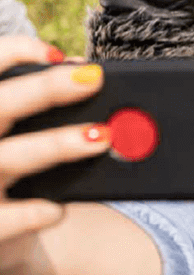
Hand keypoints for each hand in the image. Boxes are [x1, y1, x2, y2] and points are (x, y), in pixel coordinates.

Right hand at [0, 37, 109, 264]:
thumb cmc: (12, 170)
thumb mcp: (17, 133)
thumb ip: (39, 105)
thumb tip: (84, 71)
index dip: (14, 53)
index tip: (56, 53)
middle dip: (44, 89)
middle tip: (93, 78)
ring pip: (5, 159)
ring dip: (53, 145)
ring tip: (102, 136)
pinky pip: (1, 221)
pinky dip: (29, 214)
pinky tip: (58, 210)